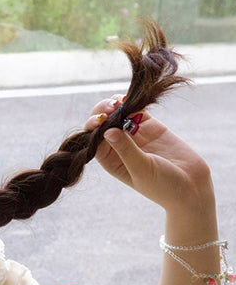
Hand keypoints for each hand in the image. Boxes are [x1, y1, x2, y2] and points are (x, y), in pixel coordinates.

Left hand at [87, 96, 213, 214]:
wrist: (191, 186)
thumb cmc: (163, 186)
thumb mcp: (142, 169)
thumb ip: (126, 150)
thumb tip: (107, 131)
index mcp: (111, 161)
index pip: (94, 141)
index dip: (93, 128)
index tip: (100, 120)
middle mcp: (119, 147)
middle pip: (103, 124)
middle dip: (103, 112)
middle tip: (112, 106)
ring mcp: (135, 135)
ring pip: (118, 114)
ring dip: (116, 104)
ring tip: (121, 101)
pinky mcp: (150, 125)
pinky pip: (137, 109)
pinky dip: (133, 101)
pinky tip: (133, 97)